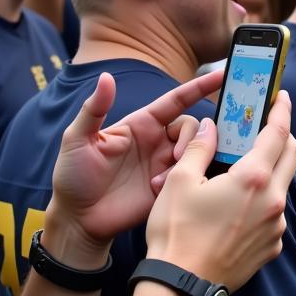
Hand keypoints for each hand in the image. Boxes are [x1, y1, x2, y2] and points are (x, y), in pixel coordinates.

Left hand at [44, 69, 221, 264]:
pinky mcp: (168, 189)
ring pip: (194, 153)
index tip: (222, 76)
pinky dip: (181, 182)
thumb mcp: (78, 138)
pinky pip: (189, 179)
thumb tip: (107, 76)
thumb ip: (94, 108)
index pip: (176, 101)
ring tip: (159, 181)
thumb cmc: (73, 176)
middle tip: (175, 158)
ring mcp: (164, 166)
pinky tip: (158, 191)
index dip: (199, 88)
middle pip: (191, 128)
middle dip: (191, 139)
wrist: (78, 219)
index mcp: (140, 124)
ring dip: (186, 162)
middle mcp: (157, 142)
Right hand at [145, 91, 295, 289]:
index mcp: (253, 178)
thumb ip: (199, 148)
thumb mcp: (180, 181)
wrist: (181, 285)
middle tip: (269, 126)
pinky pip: (275, 215)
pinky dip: (264, 202)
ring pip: (284, 187)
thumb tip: (210, 127)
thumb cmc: (176, 232)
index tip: (284, 97)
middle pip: (291, 156)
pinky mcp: (271, 248)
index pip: (278, 133)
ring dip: (272, 172)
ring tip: (245, 169)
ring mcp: (275, 227)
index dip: (283, 110)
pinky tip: (240, 205)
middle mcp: (273, 201)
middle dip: (284, 136)